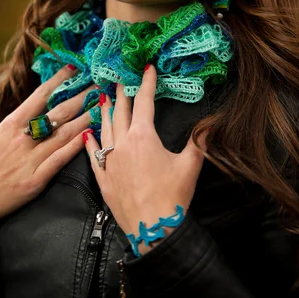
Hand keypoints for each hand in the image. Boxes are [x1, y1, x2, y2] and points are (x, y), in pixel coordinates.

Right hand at [0, 66, 93, 243]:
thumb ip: (16, 126)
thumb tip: (35, 112)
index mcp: (10, 125)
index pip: (39, 96)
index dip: (59, 80)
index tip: (74, 68)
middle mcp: (21, 139)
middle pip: (58, 112)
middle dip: (80, 97)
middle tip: (98, 84)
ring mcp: (28, 159)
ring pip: (64, 134)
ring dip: (85, 118)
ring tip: (101, 107)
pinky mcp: (33, 181)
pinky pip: (59, 160)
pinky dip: (75, 147)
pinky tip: (88, 137)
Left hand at [84, 65, 206, 253]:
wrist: (153, 228)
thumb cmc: (173, 195)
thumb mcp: (190, 165)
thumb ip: (198, 140)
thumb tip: (211, 122)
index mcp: (143, 136)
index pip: (144, 102)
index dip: (146, 83)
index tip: (147, 68)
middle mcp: (122, 144)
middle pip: (120, 112)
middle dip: (121, 93)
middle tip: (119, 78)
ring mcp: (109, 161)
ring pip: (104, 129)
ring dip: (104, 112)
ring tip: (103, 99)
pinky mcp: (103, 179)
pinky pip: (93, 156)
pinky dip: (90, 144)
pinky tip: (86, 135)